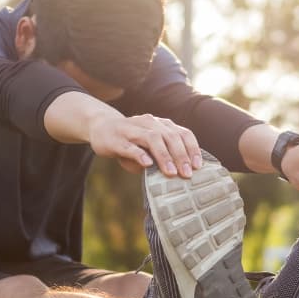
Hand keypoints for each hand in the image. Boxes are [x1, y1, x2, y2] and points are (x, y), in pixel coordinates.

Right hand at [88, 114, 202, 177]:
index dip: (192, 149)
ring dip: (164, 156)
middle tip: (187, 174)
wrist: (100, 127)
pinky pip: (130, 146)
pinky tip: (147, 164)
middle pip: (170, 136)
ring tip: (171, 172)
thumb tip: (178, 174)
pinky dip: (140, 154)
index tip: (198, 166)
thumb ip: (162, 156)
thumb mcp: (149, 146)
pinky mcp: (116, 139)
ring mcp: (132, 129)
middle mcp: (149, 123)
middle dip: (180, 155)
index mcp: (161, 124)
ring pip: (152, 139)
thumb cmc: (131, 141)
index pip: (182, 133)